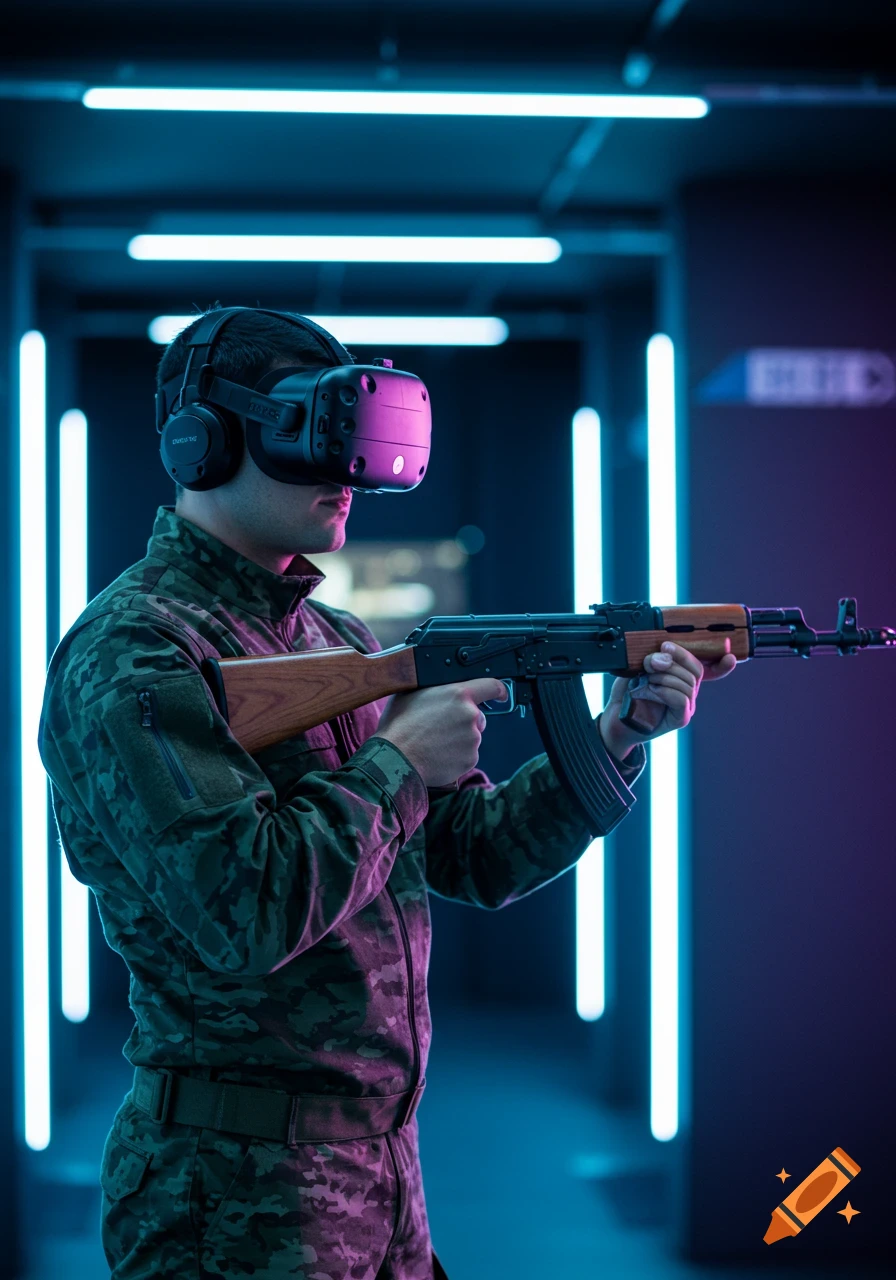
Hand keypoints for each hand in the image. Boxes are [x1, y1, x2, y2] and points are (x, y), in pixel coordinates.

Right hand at [375, 678, 507, 787]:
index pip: (491, 686)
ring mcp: (473, 739)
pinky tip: (437, 755)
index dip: (498, 689)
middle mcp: (471, 715)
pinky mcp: (470, 760)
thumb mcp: (411, 693)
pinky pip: (466, 755)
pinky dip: (456, 756)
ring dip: (458, 739)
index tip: (501, 693)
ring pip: (471, 737)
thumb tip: (438, 687)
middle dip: (464, 721)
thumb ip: (434, 688)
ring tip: (433, 742)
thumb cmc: (398, 725)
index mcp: (458, 694)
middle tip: (440, 727)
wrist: (395, 759)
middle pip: (477, 716)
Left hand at [599, 642, 737, 759]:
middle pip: (696, 670)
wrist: (615, 719)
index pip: (708, 668)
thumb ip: (653, 658)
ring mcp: (686, 706)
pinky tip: (652, 689)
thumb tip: (665, 654)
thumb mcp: (638, 668)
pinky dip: (665, 690)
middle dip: (675, 660)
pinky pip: (681, 700)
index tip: (731, 657)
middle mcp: (688, 691)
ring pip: (689, 684)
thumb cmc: (627, 692)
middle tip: (651, 660)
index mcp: (682, 676)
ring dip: (665, 676)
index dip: (722, 665)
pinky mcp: (679, 719)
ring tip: (646, 678)